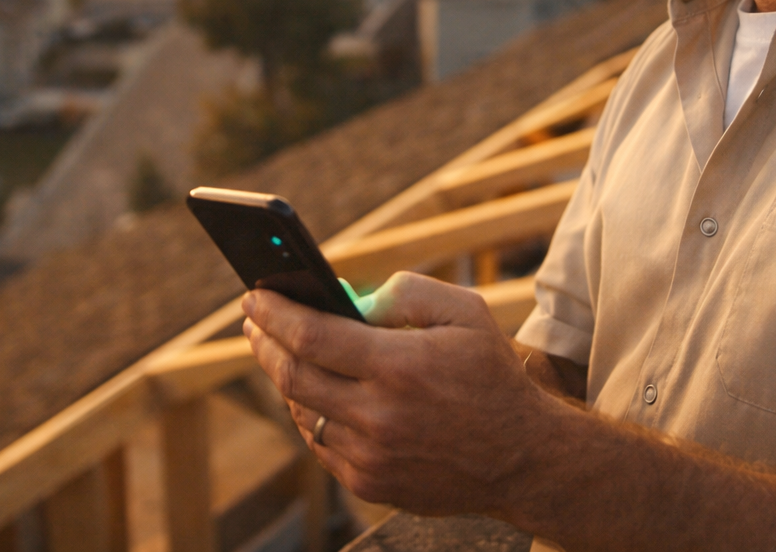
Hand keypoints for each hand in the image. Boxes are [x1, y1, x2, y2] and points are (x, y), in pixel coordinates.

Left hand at [242, 271, 560, 515]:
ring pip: (302, 412)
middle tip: (254, 319)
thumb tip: (350, 296)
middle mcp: (378, 416)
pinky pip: (320, 444)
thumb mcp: (465, 312)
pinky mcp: (370, 484)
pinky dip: (310, 413)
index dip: (274, 313)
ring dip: (285, 377)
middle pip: (293, 375)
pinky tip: (313, 391)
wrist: (521, 457)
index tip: (254, 295)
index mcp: (399, 367)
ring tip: (280, 350)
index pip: (311, 336)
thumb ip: (406, 292)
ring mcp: (371, 456)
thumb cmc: (490, 374)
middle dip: (265, 342)